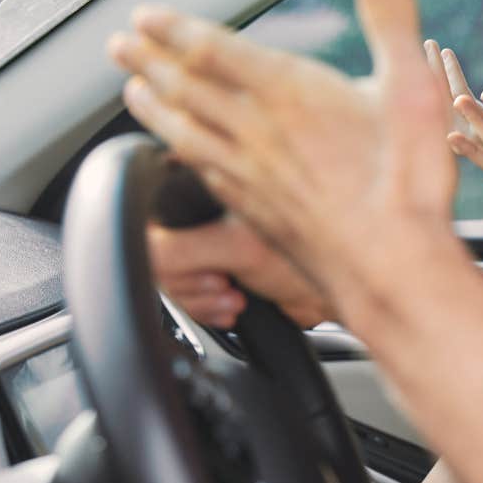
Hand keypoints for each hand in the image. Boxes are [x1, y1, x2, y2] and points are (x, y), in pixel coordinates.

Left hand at [108, 0, 463, 314]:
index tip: (146, 15)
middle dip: (149, 62)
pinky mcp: (256, 214)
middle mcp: (258, 134)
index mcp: (290, 96)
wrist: (392, 272)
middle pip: (187, 89)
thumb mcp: (412, 88)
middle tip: (119, 45)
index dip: (175, 29)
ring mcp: (251, 177)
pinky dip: (182, 159)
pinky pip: (204, 176)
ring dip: (154, 109)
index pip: (214, 51)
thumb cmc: (406, 187)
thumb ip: (390, 17)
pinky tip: (180, 159)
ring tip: (133, 92)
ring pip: (185, 134)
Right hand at [148, 215, 331, 328]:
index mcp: (211, 176)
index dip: (165, 239)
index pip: (153, 203)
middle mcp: (209, 200)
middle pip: (157, 246)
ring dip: (199, 296)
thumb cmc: (311, 258)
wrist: (342, 294)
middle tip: (222, 280)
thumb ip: (179, 248)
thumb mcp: (239, 249)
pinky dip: (206, 306)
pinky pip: (188, 293)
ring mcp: (213, 236)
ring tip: (233, 293)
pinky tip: (234, 303)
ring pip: (171, 275)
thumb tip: (141, 253)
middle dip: (188, 276)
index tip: (196, 257)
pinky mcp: (219, 266)